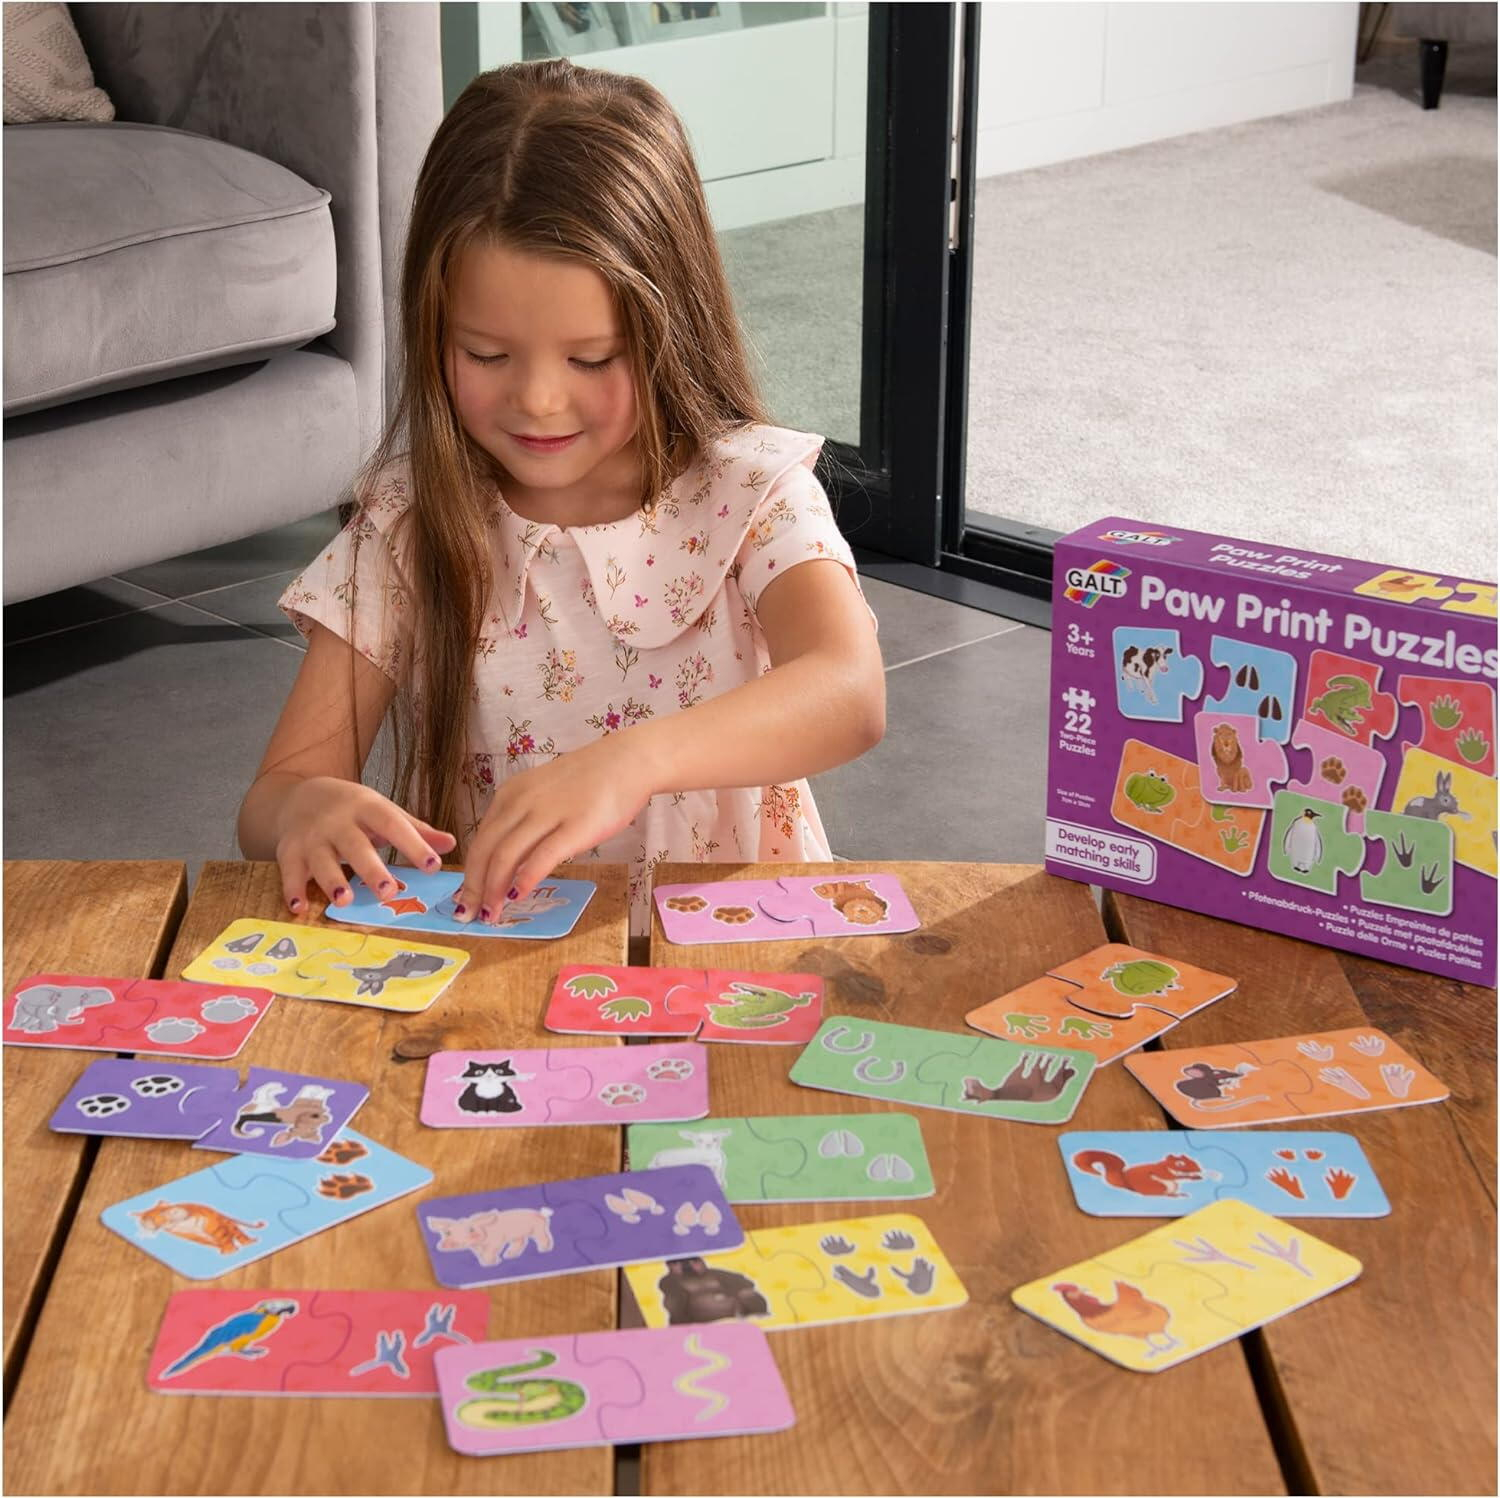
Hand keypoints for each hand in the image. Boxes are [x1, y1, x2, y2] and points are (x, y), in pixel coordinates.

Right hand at [273, 776, 455, 913]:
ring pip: (321, 860)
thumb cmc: (353, 810)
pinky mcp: (289, 851)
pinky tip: (298, 909)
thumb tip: (451, 844)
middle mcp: (338, 821)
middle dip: (371, 869)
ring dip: (332, 881)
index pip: (393, 824)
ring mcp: (312, 837)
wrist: (301, 794)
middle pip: (356, 845)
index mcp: (367, 808)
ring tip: (345, 900)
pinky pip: (289, 871)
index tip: (432, 865)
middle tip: (389, 892)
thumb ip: (415, 830)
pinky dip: (292, 890)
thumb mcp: (384, 812)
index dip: (413, 844)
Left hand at [454, 736, 650, 922]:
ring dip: (494, 889)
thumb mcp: (544, 795)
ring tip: (491, 914)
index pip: (480, 839)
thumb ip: (525, 822)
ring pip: (506, 855)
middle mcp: (522, 802)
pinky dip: (525, 879)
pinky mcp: (575, 827)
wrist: (628, 761)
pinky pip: (541, 856)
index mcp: (511, 794)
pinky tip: (519, 896)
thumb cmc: (590, 781)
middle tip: (470, 913)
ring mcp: (547, 813)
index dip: (469, 873)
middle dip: (474, 886)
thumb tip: (510, 861)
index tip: (467, 896)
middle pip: (485, 849)